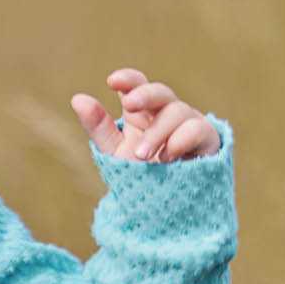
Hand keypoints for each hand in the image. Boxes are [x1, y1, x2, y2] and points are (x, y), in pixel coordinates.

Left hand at [70, 67, 221, 162]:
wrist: (164, 204)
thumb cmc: (140, 172)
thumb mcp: (114, 151)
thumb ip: (98, 126)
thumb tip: (77, 98)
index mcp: (142, 113)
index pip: (137, 86)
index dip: (128, 79)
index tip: (112, 81)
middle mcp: (166, 113)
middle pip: (160, 92)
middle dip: (145, 94)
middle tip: (130, 104)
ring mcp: (188, 123)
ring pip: (177, 111)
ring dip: (157, 132)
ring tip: (141, 155)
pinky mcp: (207, 140)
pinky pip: (198, 129)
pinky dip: (181, 140)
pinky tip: (167, 157)